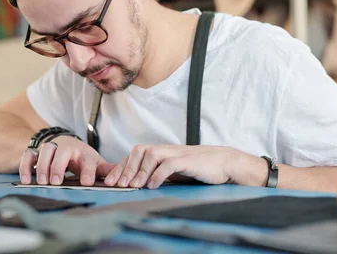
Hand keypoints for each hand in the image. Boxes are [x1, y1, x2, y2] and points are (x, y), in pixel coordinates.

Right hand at [19, 136, 115, 185]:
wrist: (63, 143)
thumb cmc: (81, 157)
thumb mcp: (95, 162)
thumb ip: (106, 170)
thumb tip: (123, 178)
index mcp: (84, 152)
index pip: (88, 159)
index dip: (88, 170)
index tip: (86, 183)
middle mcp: (67, 147)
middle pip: (63, 152)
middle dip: (59, 166)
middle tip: (56, 182)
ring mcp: (51, 148)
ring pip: (45, 151)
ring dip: (42, 165)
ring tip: (42, 181)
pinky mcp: (36, 151)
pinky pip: (28, 155)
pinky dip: (26, 166)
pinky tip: (26, 180)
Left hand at [103, 145, 248, 188]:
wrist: (225, 162)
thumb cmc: (200, 168)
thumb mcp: (176, 171)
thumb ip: (160, 174)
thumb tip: (141, 185)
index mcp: (162, 151)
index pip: (135, 154)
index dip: (121, 167)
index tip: (111, 181)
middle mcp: (167, 149)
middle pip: (139, 151)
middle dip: (125, 168)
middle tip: (117, 185)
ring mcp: (177, 153)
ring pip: (150, 154)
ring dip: (139, 171)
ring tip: (132, 186)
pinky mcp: (188, 160)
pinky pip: (168, 164)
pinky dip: (158, 175)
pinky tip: (151, 186)